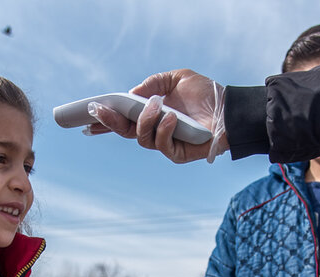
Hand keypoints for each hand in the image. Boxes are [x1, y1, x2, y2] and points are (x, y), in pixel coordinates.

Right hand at [87, 69, 228, 163]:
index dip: (105, 120)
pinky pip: (162, 145)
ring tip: (157, 105)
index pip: (123, 120)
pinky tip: (171, 117)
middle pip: (125, 132)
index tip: (88, 114)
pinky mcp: (178, 154)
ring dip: (144, 121)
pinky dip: (164, 130)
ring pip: (142, 138)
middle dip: (110, 122)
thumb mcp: (177, 78)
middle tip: (100, 111)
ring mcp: (165, 144)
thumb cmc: (206, 94)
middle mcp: (155, 131)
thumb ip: (153, 82)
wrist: (231, 108)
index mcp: (152, 115)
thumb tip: (132, 93)